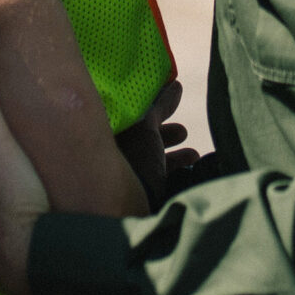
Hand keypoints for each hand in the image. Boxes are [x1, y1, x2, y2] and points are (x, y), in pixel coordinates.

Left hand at [114, 80, 185, 209]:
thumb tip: (174, 85)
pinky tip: (192, 168)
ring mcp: (116, 178)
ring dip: (172, 156)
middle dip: (163, 135)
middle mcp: (104, 156)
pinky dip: (172, 171)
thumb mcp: (145, 126)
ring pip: (147, 161)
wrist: (131, 208)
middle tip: (182, 133)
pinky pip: (153, 179)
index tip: (168, 106)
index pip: (125, 119)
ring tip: (193, 155)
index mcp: (102, 137)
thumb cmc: (133, 160)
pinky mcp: (130, 196)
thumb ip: (158, 106)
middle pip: (138, 141)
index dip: (148, 110)